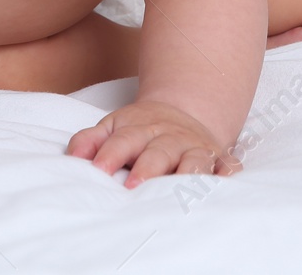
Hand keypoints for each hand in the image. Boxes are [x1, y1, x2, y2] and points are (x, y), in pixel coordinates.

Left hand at [67, 100, 239, 187]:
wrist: (181, 113)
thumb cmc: (141, 129)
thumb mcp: (114, 126)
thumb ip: (90, 140)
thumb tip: (73, 156)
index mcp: (141, 129)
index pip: (124, 140)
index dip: (111, 154)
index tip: (98, 170)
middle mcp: (170, 138)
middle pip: (159, 151)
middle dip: (148, 167)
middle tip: (133, 186)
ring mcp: (195, 148)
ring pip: (194, 159)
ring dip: (188, 171)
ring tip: (180, 188)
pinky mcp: (218, 158)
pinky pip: (228, 164)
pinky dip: (228, 171)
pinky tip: (225, 178)